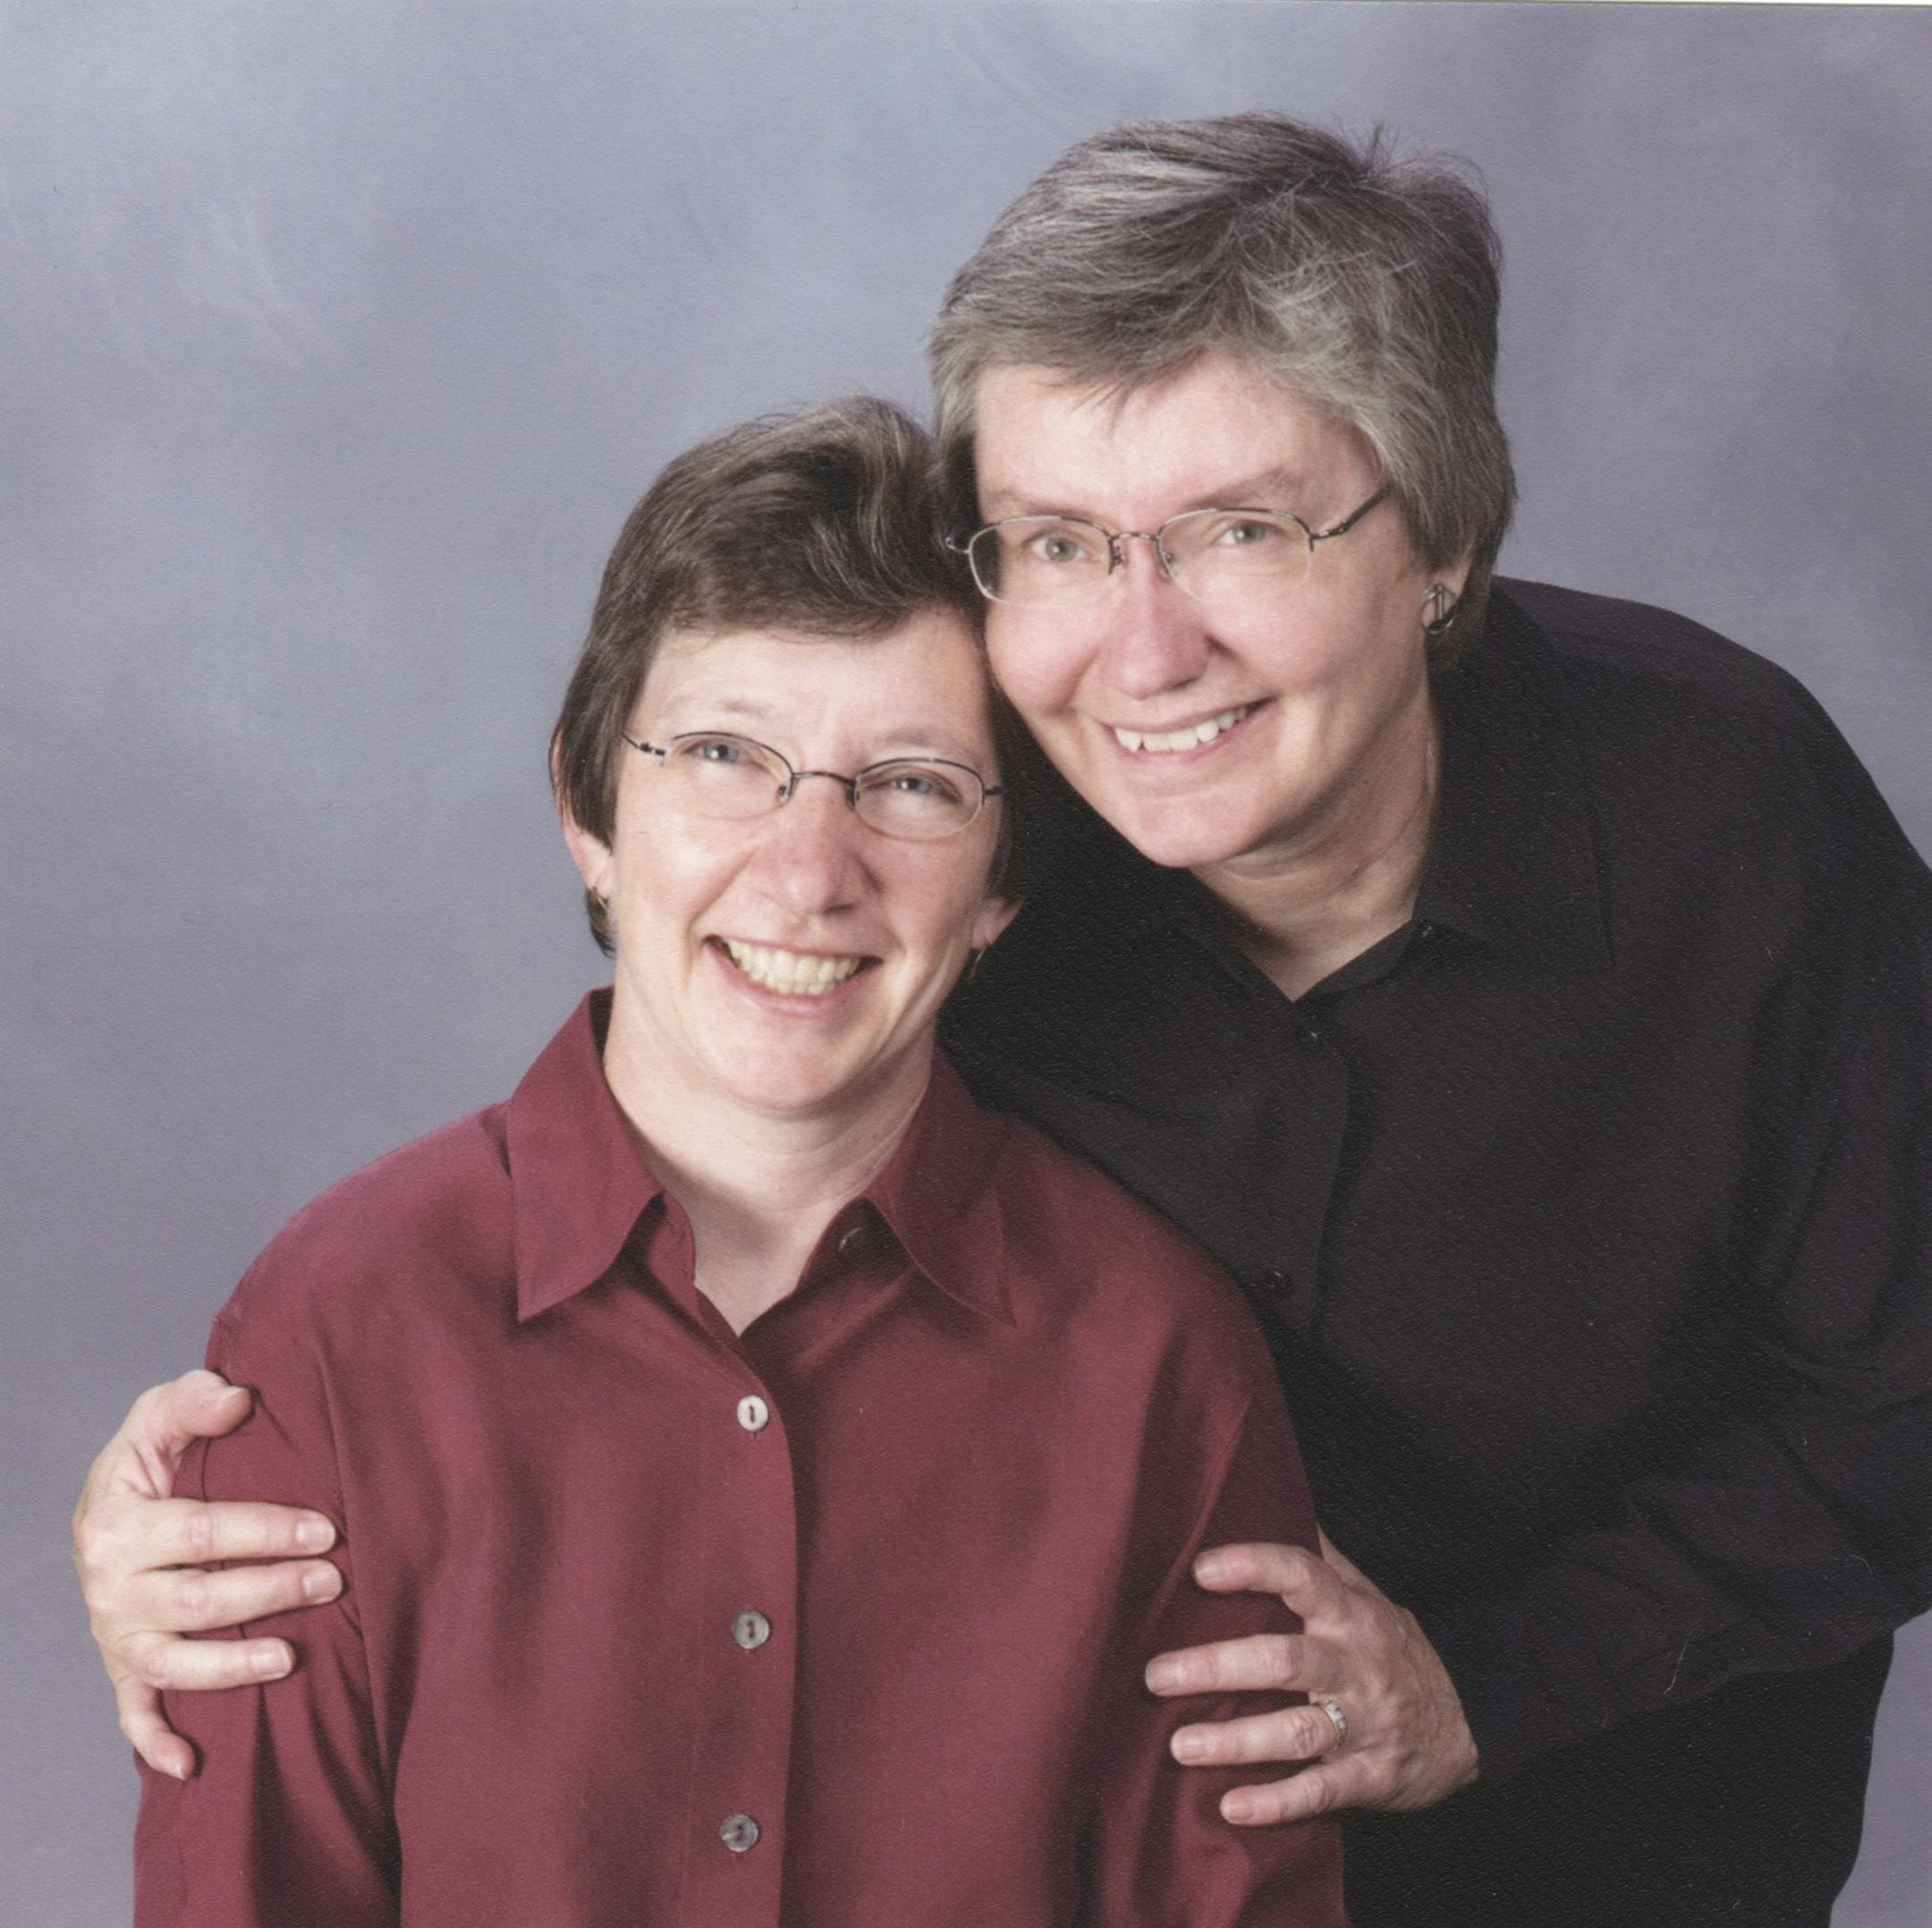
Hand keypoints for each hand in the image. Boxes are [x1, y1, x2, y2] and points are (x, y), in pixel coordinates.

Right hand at [71, 1369, 341, 1778]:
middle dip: (271, 1592)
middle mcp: (110, 1588)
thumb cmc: (148, 1463)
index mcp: (118, 1524)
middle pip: (198, 1599)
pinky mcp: (122, 1669)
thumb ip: (192, 1401)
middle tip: (335, 1581)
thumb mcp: (157, 1417)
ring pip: (175, 1661)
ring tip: (290, 1658)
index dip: (267, 1531)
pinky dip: (157, 1743)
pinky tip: (191, 1765)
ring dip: (233, 1666)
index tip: (326, 1529)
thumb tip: (239, 1398)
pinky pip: (134, 1714)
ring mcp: (116, 1635)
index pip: (202, 1530)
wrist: (107, 1511)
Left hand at [1145, 1532, 1477, 1824]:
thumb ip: (1323, 1559)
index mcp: (1351, 1614)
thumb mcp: (1371, 1597)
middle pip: (1284, 1660)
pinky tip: (1232, 1807)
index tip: (1200, 1570)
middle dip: (1218, 1666)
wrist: (1472, 1723)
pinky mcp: (1371, 1778)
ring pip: (1296, 1730)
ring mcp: (1364, 1724)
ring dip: (1236, 1741)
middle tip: (1156, 1675)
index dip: (1252, 1567)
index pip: (1302, 1576)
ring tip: (1179, 1746)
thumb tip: (1278, 1497)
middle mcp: (1355, 1665)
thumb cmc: (1398, 1652)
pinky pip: (1321, 1791)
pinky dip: (1277, 1803)